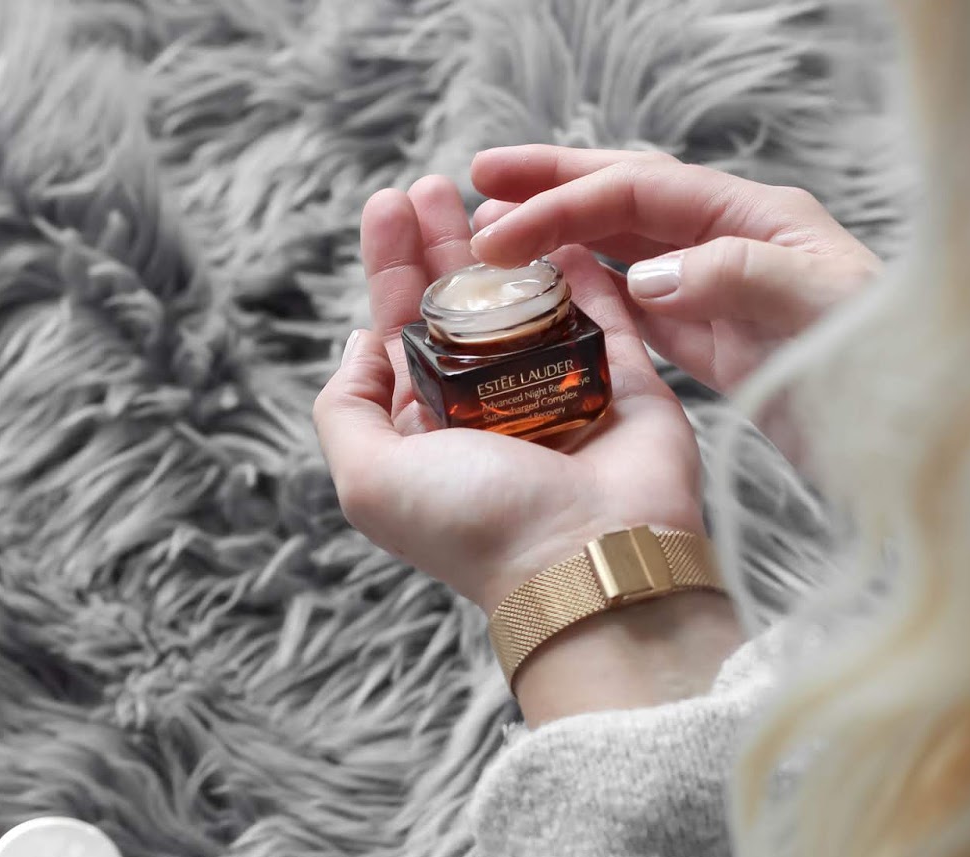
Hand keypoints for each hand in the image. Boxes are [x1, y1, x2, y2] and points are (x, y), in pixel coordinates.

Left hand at [312, 176, 705, 616]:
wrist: (586, 559)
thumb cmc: (474, 523)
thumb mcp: (368, 478)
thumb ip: (346, 408)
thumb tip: (360, 341)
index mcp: (431, 427)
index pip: (404, 330)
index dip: (393, 267)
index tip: (389, 204)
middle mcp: (492, 408)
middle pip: (464, 305)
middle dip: (445, 242)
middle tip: (436, 184)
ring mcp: (561, 393)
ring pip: (532, 302)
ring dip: (512, 245)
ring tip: (494, 194)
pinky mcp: (623, 384)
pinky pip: (605, 313)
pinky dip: (586, 269)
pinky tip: (563, 220)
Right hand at [469, 145, 880, 395]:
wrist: (929, 441)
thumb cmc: (889, 373)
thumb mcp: (817, 313)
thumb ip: (734, 279)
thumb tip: (648, 274)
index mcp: (756, 218)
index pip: (640, 190)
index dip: (564, 198)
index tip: (497, 221)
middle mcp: (734, 243)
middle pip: (626, 201)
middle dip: (551, 188)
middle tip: (476, 186)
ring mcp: (724, 294)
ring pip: (626, 251)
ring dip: (562, 240)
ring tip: (498, 242)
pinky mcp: (720, 347)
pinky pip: (642, 308)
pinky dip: (594, 296)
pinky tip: (555, 298)